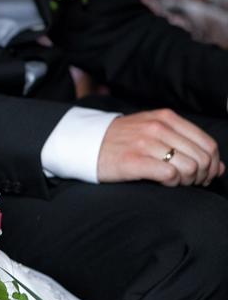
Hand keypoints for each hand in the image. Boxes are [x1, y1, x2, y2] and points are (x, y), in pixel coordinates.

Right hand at [97, 109, 224, 186]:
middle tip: (188, 181)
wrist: (85, 144)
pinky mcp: (133, 160)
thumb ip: (188, 145)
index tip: (201, 174)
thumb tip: (219, 168)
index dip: (211, 164)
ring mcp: (145, 143)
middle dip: (201, 175)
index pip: (207, 143)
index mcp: (165, 117)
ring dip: (186, 180)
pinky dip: (171, 182)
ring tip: (173, 181)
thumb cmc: (122, 141)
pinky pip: (170, 174)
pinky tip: (161, 181)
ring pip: (189, 167)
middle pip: (201, 158)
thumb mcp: (155, 133)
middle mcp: (157, 127)